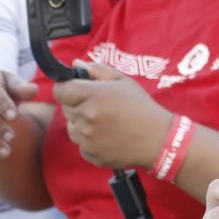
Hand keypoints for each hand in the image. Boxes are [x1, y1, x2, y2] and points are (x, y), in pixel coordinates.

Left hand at [51, 62, 170, 170]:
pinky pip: (81, 145)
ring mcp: (87, 139)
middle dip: (77, 105)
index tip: (74, 90)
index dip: (66, 88)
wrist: (158, 139)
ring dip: (81, 124)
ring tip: (104, 123)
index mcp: (93, 95)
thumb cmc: (142, 107)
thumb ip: (97, 70)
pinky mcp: (91, 155)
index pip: (60, 90)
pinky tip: (107, 137)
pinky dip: (89, 141)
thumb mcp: (123, 81)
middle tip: (98, 106)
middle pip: (65, 109)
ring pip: (71, 128)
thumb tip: (76, 64)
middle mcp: (87, 117)